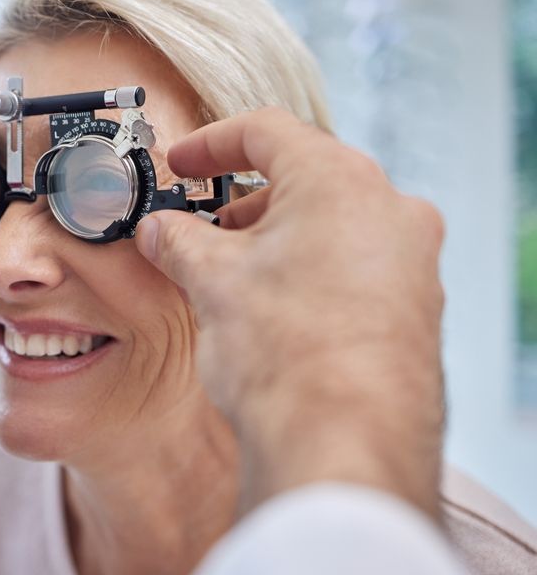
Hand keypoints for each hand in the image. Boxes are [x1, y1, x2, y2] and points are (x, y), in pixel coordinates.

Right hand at [135, 108, 445, 517]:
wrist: (345, 442)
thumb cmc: (285, 352)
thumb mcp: (210, 281)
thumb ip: (178, 240)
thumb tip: (158, 231)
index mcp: (339, 180)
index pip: (266, 132)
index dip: (211, 144)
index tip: (183, 164)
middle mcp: (390, 209)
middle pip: (304, 179)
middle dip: (244, 202)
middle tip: (202, 229)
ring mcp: (411, 261)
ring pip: (333, 225)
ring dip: (277, 239)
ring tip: (233, 276)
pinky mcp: (416, 308)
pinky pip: (356, 267)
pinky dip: (310, 271)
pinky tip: (275, 309)